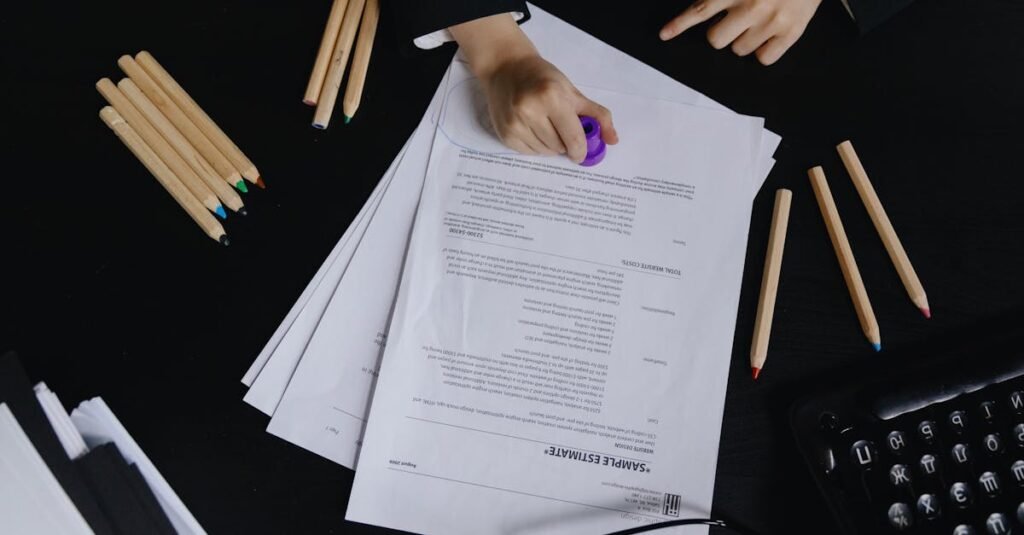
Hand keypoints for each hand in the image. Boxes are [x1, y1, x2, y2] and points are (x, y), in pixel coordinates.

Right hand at [480, 54, 617, 160]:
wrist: (506, 69)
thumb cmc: (543, 78)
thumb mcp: (573, 92)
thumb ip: (597, 115)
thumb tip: (612, 140)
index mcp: (552, 97)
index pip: (574, 138)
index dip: (581, 150)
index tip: (581, 152)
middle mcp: (530, 111)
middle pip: (559, 148)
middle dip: (565, 144)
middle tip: (561, 128)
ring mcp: (515, 124)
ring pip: (544, 153)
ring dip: (550, 146)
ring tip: (546, 126)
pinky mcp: (505, 133)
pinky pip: (528, 153)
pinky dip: (536, 146)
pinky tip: (533, 129)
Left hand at [659, 0, 821, 65]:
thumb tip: (708, 6)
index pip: (700, 10)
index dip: (680, 24)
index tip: (664, 34)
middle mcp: (752, 6)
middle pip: (716, 40)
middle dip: (723, 31)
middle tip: (737, 19)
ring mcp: (772, 21)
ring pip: (739, 50)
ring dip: (744, 39)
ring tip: (759, 21)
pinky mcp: (791, 32)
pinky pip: (764, 58)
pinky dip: (764, 50)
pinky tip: (771, 33)